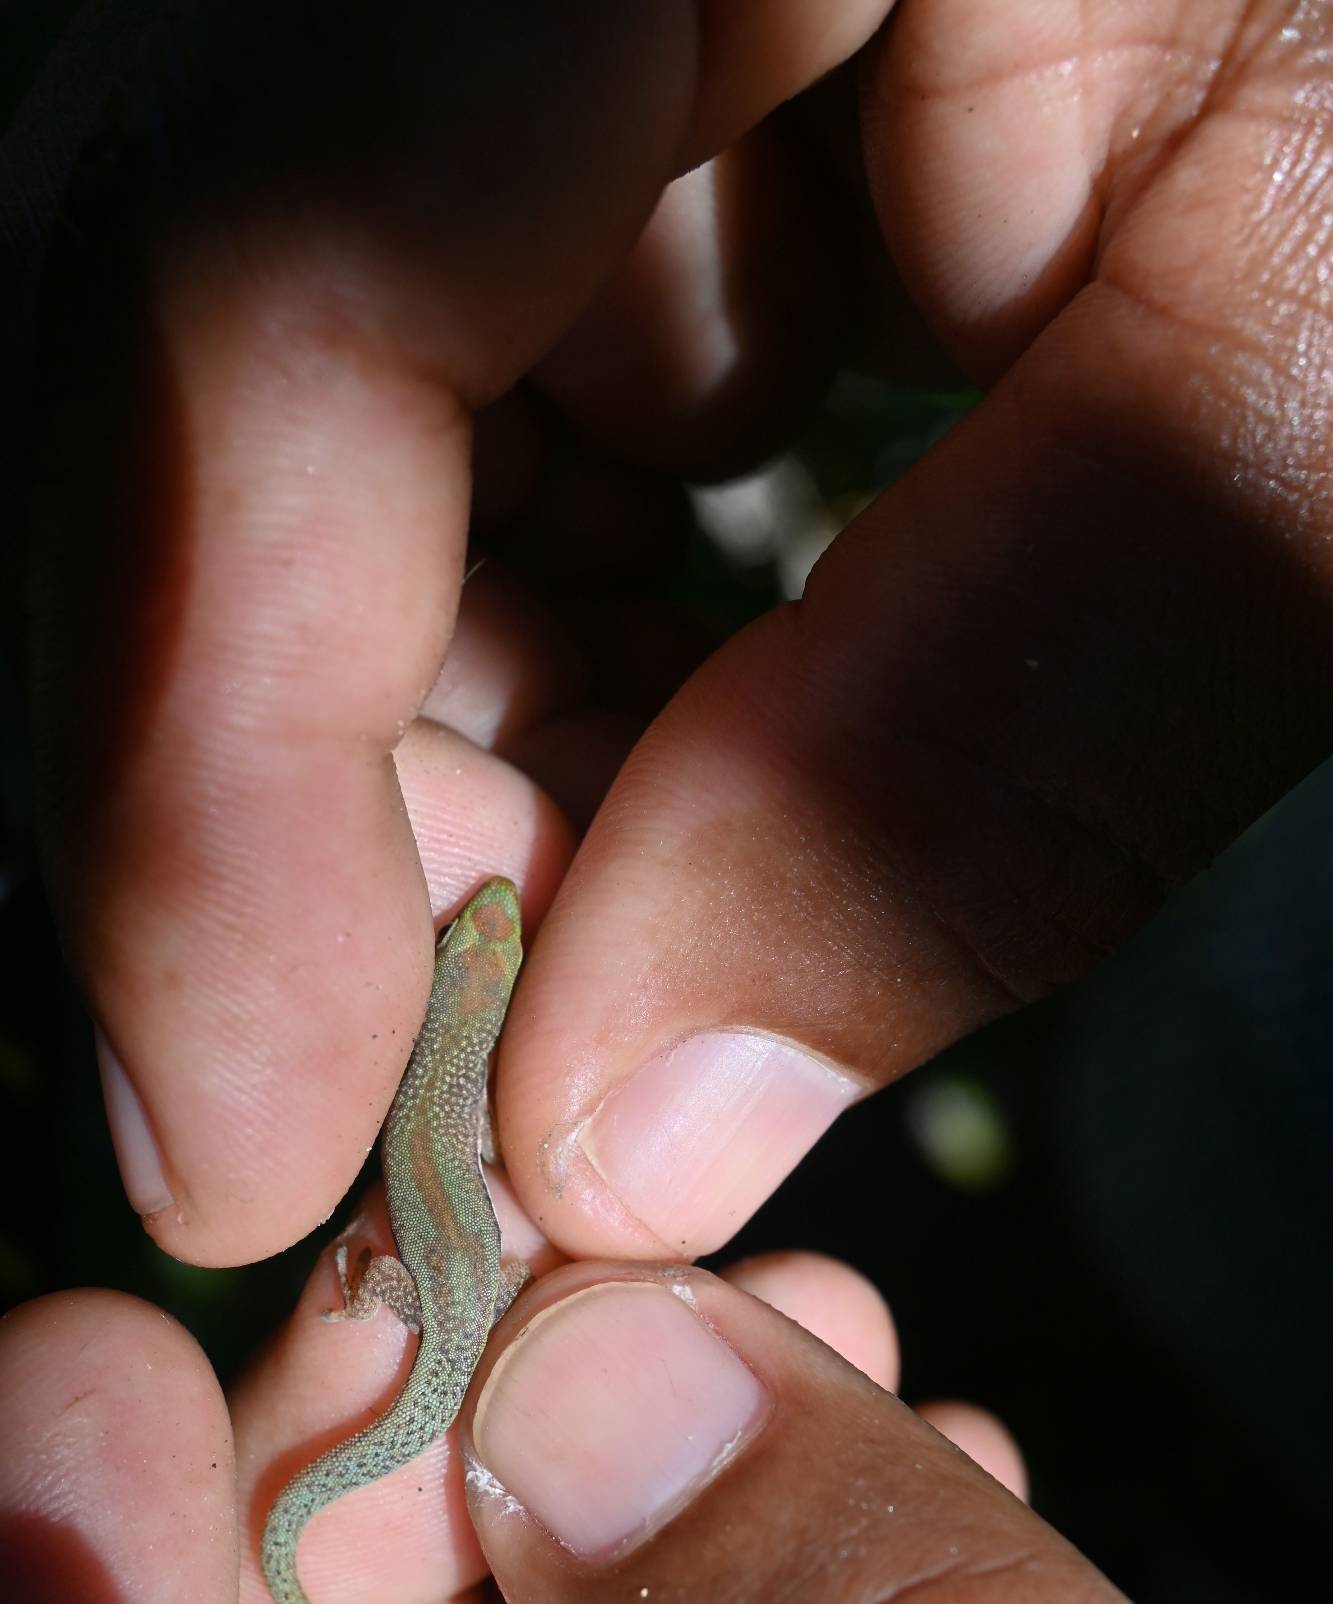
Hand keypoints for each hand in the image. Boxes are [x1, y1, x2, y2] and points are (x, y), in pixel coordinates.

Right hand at [19, 0, 1332, 1269]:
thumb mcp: (1315, 397)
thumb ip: (999, 734)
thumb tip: (620, 1123)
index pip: (277, 267)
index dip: (203, 755)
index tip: (252, 1140)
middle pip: (214, 351)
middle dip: (331, 790)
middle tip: (499, 1071)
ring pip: (287, 387)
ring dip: (442, 710)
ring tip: (652, 875)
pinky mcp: (563, 54)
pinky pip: (420, 354)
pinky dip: (520, 596)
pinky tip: (680, 692)